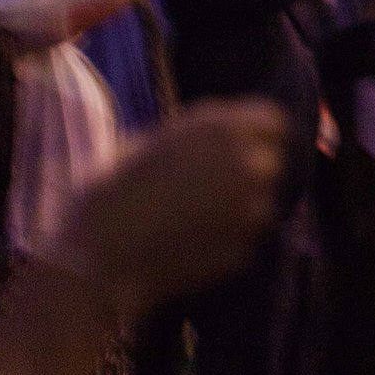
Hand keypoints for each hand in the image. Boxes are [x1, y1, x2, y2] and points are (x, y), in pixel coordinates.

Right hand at [39, 100, 285, 322]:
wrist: (97, 251)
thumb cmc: (114, 190)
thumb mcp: (158, 141)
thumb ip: (205, 136)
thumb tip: (238, 135)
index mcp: (223, 127)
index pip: (276, 122)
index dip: (262, 136)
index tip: (248, 148)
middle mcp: (248, 163)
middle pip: (275, 162)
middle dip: (254, 173)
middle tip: (213, 190)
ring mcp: (252, 208)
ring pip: (263, 203)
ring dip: (242, 210)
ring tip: (193, 220)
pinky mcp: (246, 248)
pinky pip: (247, 239)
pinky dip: (228, 242)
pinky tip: (190, 244)